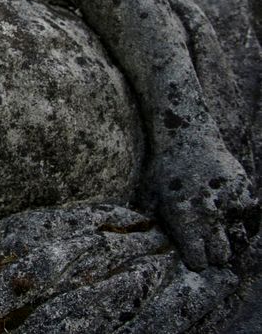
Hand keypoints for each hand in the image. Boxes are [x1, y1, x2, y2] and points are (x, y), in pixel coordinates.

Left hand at [151, 140, 254, 269]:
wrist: (188, 137)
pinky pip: (250, 224)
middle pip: (220, 255)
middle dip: (214, 256)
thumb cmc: (163, 168)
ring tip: (219, 237)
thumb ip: (152, 223)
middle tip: (208, 249)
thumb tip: (150, 247)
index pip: (198, 259)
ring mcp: (230, 204)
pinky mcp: (246, 194)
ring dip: (230, 243)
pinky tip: (230, 222)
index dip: (196, 262)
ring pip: (239, 242)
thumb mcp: (148, 194)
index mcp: (183, 217)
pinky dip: (243, 227)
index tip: (194, 259)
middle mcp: (208, 213)